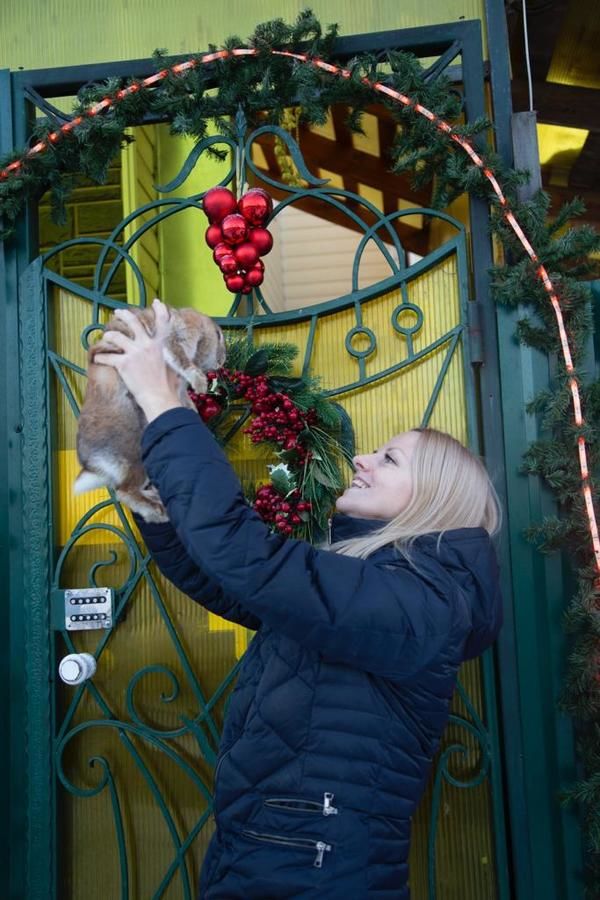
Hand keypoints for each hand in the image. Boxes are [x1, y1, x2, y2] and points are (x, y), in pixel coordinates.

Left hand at [93, 298, 183, 421]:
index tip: (156, 302)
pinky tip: (98, 358)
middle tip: (117, 313)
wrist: (159, 398)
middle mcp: (147, 345)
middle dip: (124, 315)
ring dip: (108, 335)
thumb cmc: (167, 388)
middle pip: (134, 323)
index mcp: (160, 346)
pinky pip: (108, 357)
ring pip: (116, 336)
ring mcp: (134, 353)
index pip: (162, 323)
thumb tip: (165, 359)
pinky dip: (101, 357)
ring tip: (105, 336)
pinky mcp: (123, 363)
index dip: (160, 311)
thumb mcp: (172, 368)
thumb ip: (166, 359)